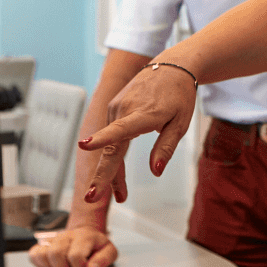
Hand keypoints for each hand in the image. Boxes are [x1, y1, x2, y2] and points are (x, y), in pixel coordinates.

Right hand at [28, 226, 117, 266]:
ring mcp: (54, 239)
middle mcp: (67, 236)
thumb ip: (104, 260)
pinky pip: (34, 254)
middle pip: (56, 254)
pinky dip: (41, 263)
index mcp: (84, 236)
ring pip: (44, 255)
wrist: (86, 235)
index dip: (79, 266)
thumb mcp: (109, 251)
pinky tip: (52, 264)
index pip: (75, 255)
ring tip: (64, 266)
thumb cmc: (96, 246)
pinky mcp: (43, 244)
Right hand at [78, 61, 198, 204]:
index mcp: (144, 114)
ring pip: (111, 148)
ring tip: (120, 196)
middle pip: (111, 148)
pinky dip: (115, 158)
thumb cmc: (179, 96)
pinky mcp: (113, 109)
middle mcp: (124, 110)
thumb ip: (166, 147)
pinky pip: (112, 139)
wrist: (171, 68)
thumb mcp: (180, 123)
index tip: (85, 145)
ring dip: (114, 172)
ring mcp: (116, 109)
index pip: (121, 129)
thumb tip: (156, 171)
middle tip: (91, 198)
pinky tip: (119, 176)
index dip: (103, 139)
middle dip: (102, 175)